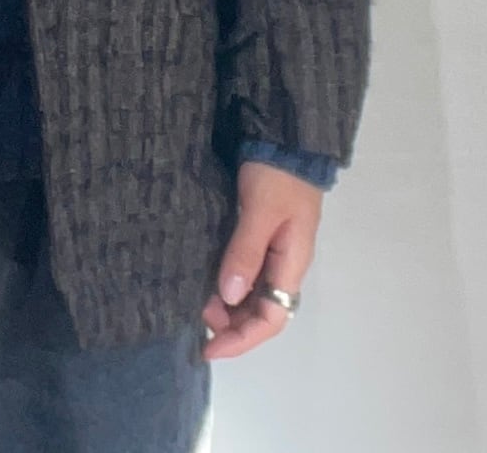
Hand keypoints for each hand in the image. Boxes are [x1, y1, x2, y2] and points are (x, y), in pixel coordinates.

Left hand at [200, 160, 321, 360]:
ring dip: (227, 305)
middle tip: (194, 319)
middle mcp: (284, 265)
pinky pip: (246, 273)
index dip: (242, 339)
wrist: (285, 139)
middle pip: (262, 312)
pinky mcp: (260, 236)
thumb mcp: (260, 211)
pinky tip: (205, 280)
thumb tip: (229, 296)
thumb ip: (245, 251)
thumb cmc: (276, 175)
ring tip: (195, 301)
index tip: (208, 347)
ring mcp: (274, 251)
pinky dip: (227, 283)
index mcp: (291, 264)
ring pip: (252, 295)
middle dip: (231, 324)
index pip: (272, 319)